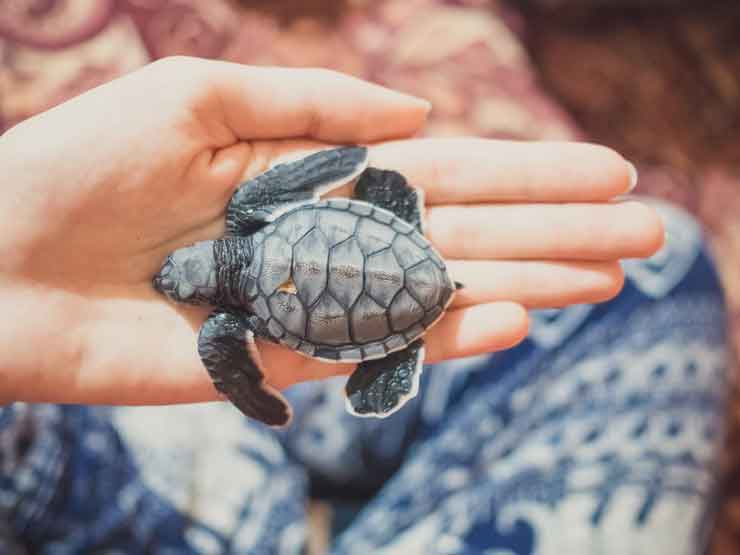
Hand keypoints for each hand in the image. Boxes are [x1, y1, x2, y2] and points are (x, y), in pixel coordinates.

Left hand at [0, 57, 662, 406]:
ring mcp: (311, 303)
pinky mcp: (280, 361)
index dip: (527, 173)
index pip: (444, 173)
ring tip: (610, 277)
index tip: (606, 174)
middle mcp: (327, 239)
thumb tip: (421, 114)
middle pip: (463, 233)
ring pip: (438, 292)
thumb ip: (310, 103)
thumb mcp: (195, 94)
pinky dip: (448, 333)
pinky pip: (377, 348)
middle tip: (647, 235)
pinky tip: (518, 315)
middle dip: (555, 231)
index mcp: (313, 173)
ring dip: (528, 282)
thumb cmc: (76, 163)